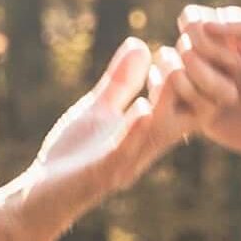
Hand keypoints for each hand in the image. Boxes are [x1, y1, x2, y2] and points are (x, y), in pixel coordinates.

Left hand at [27, 35, 196, 199]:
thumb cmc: (75, 155)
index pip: (199, 101)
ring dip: (168, 98)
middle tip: (173, 54)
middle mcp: (149, 147)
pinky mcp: (103, 173)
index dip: (199, 72)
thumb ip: (121, 81)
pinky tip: (143, 107)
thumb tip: (141, 44)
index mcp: (153, 132)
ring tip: (169, 67)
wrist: (41, 196)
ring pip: (164, 131)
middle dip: (194, 81)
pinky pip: (126, 151)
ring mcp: (128, 161)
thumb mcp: (99, 110)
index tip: (178, 46)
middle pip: (197, 115)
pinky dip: (135, 130)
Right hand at [166, 5, 240, 177]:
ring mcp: (197, 83)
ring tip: (231, 97)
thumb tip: (200, 24)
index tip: (234, 46)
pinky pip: (173, 100)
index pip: (190, 18)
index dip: (202, 30)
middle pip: (182, 45)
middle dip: (212, 59)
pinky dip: (197, 102)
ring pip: (173, 71)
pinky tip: (217, 111)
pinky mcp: (192, 111)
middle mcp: (205, 56)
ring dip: (204, 83)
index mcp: (223, 33)